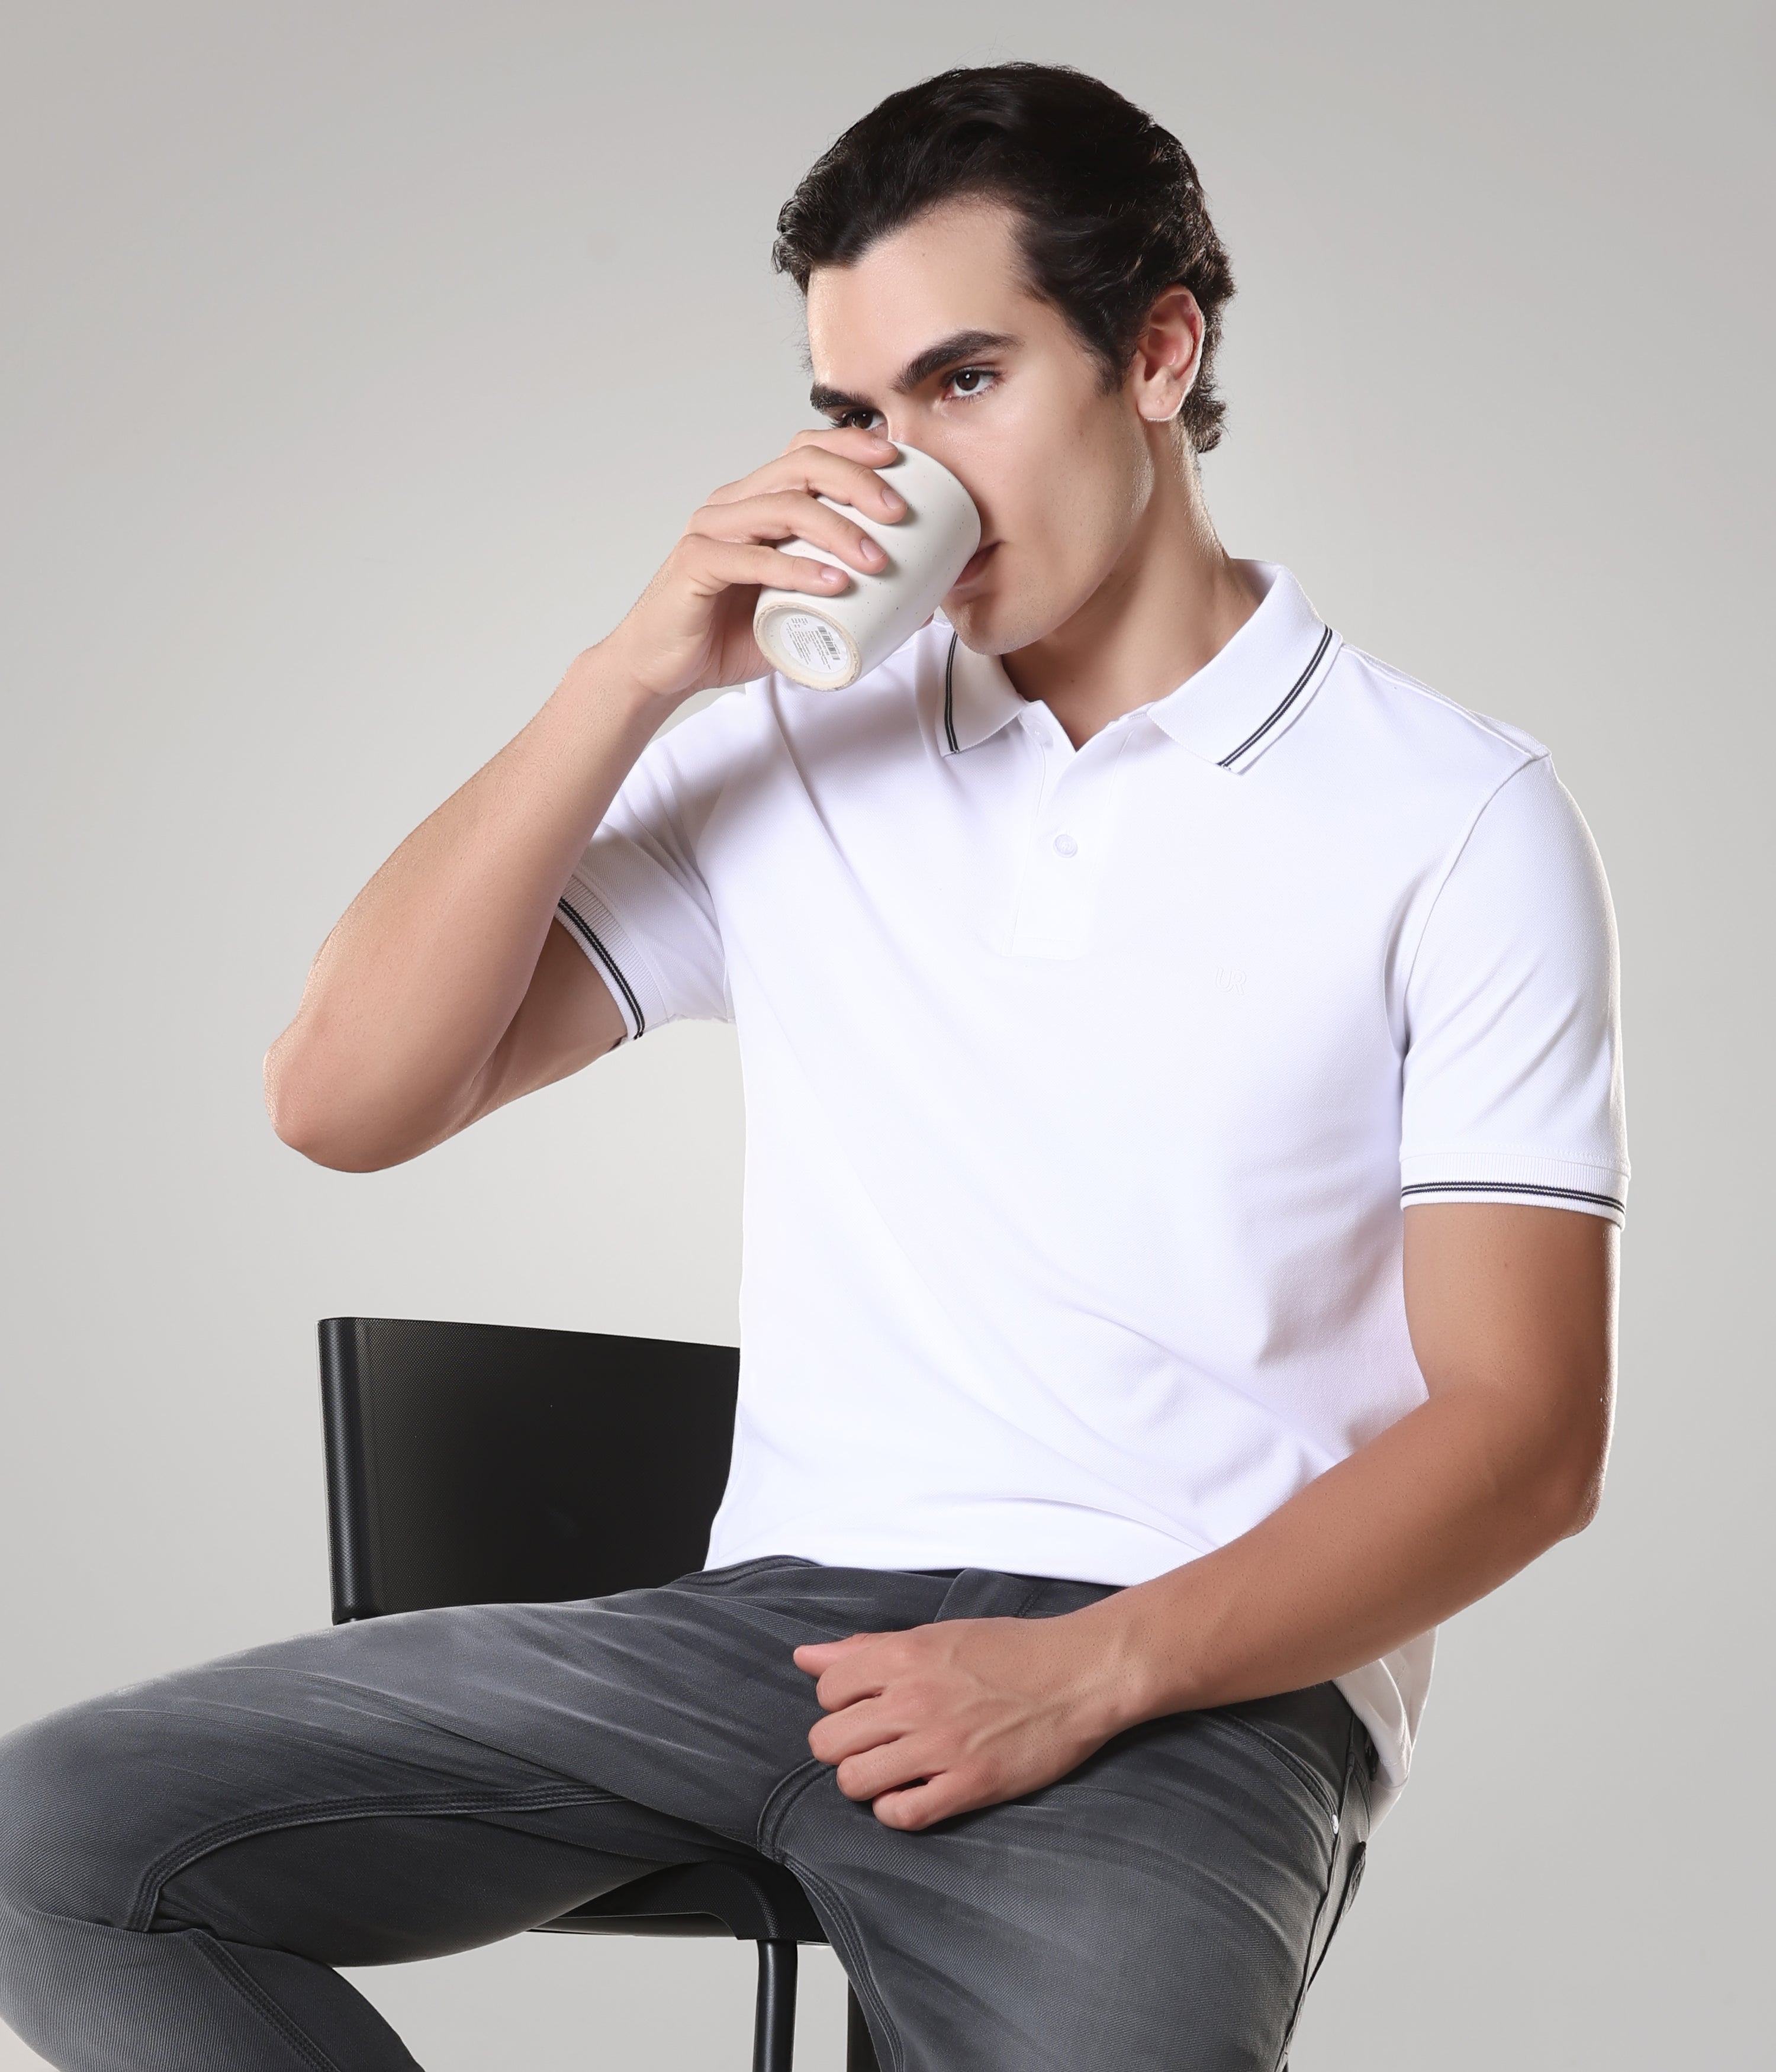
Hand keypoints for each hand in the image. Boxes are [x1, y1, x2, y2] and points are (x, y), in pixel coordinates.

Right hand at [601, 427, 907, 702]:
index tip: (898, 460)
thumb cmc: (729, 635)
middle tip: (899, 513)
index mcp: (758, 502)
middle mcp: (734, 505)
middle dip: (856, 481)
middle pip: (800, 466)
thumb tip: (919, 606)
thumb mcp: (801, 613)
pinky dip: (796, 570)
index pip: (806, 452)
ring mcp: (712, 531)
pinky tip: (831, 584)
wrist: (664, 669)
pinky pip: (752, 558)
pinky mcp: (695, 565)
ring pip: (782, 507)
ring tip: (877, 561)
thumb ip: (851, 603)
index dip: (851, 446)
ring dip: (837, 530)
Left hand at [793, 1613, 1129, 1830]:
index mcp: (903, 1656)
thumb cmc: (1012, 1650)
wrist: (1079, 1673)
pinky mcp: (969, 1785)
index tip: (866, 1706)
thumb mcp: (935, 1635)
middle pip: (828, 1742)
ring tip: (892, 1770)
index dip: (841, 1702)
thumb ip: (867, 1648)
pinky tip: (914, 1793)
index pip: (826, 1690)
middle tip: (875, 1742)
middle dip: (844, 1745)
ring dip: (866, 1780)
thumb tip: (806, 1658)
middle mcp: (914, 1700)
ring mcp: (940, 1746)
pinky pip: (901, 1815)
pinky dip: (896, 1811)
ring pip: (855, 1782)